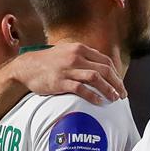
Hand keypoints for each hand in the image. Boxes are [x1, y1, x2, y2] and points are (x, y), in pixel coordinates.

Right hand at [9, 41, 125, 105]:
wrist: (26, 67)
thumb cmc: (47, 62)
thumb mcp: (66, 51)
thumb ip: (82, 56)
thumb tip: (98, 65)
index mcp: (80, 49)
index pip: (105, 60)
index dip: (116, 73)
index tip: (120, 83)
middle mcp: (76, 57)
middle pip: (104, 69)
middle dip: (117, 83)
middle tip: (122, 94)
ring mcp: (68, 69)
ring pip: (96, 78)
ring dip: (108, 89)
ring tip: (114, 98)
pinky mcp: (60, 82)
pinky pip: (80, 89)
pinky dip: (92, 95)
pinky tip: (98, 101)